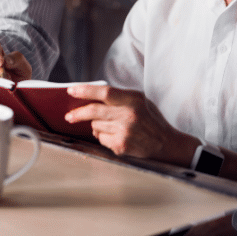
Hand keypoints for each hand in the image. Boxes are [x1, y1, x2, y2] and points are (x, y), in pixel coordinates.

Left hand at [65, 83, 195, 162]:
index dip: (85, 90)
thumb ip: (118, 97)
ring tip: (110, 126)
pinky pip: (101, 139)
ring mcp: (124, 132)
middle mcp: (128, 115)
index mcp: (133, 100)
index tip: (71, 91)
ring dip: (96, 126)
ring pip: (95, 126)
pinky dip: (103, 137)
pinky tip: (116, 136)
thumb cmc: (150, 119)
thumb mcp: (139, 100)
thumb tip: (89, 96)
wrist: (167, 144)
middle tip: (69, 116)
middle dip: (78, 113)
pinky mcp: (121, 146)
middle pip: (94, 111)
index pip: (104, 92)